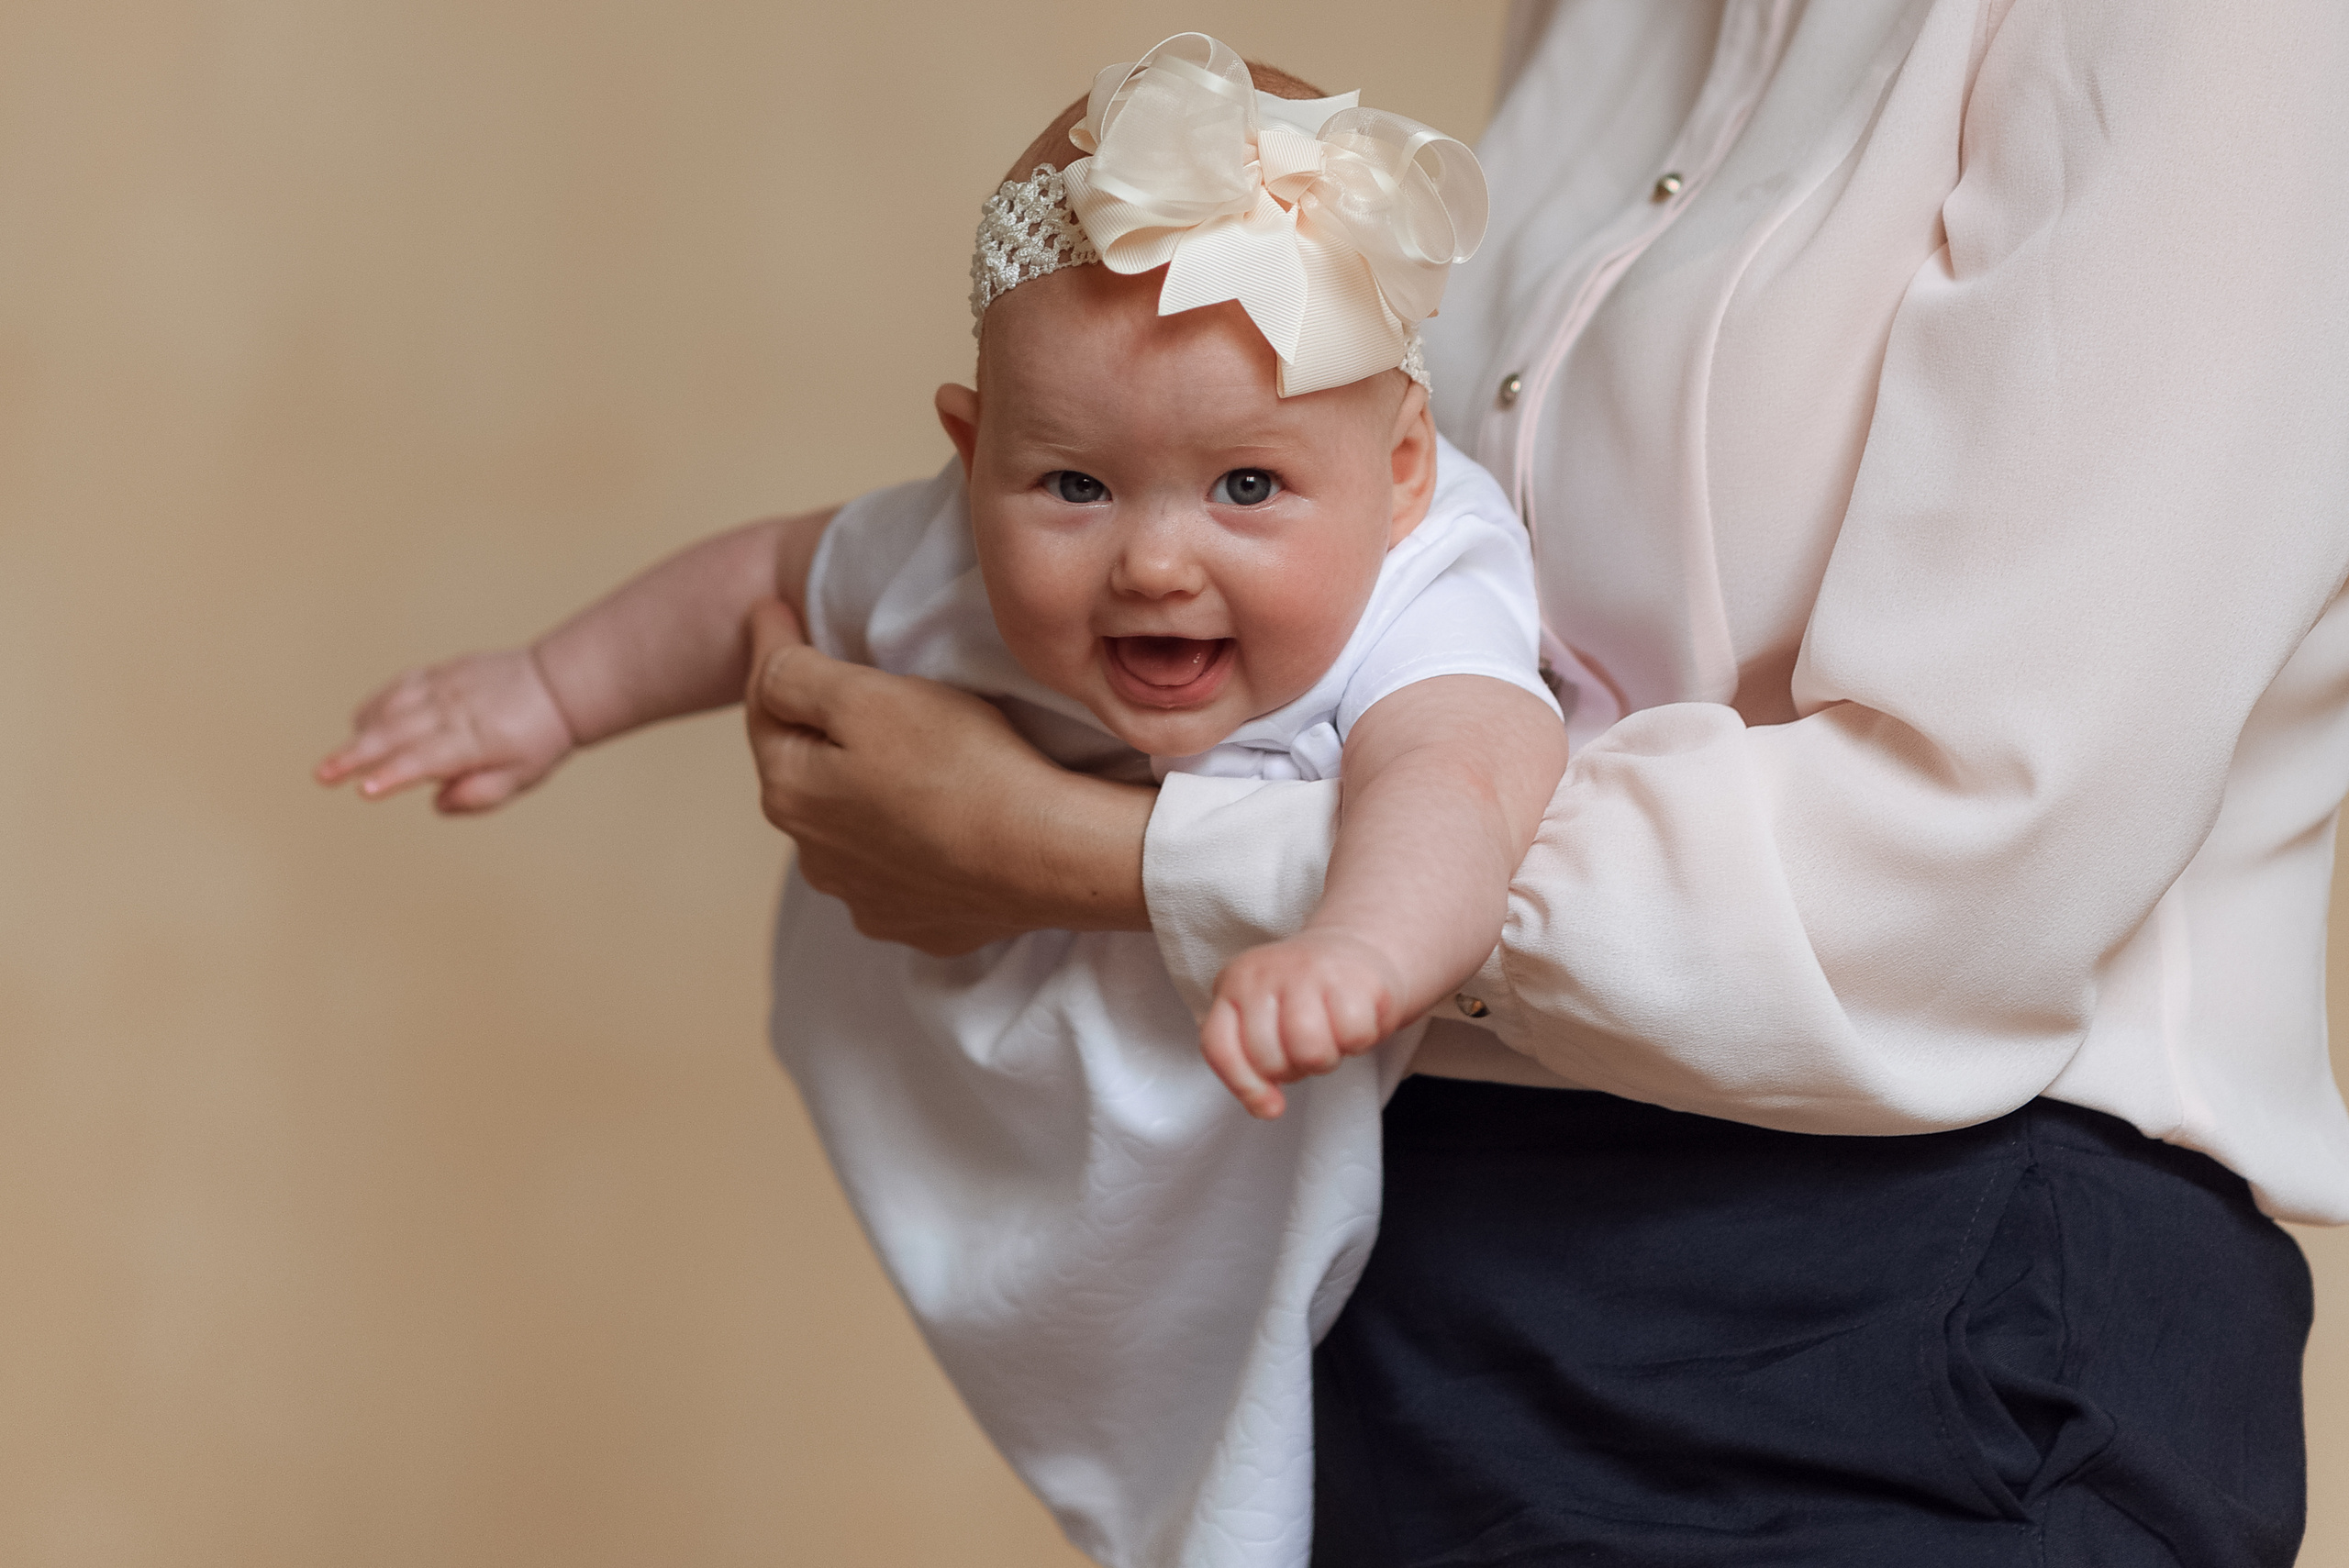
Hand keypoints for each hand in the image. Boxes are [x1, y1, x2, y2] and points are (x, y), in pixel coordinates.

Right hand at [315, 647, 576, 811]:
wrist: (558, 685)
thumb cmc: (539, 738)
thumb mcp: (521, 777)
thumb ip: (479, 794)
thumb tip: (436, 802)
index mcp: (475, 740)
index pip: (425, 760)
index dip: (392, 776)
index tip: (363, 791)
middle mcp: (454, 710)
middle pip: (396, 733)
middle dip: (355, 755)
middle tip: (322, 775)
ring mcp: (445, 687)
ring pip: (392, 706)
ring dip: (361, 732)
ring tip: (339, 758)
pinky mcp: (441, 672)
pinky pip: (400, 685)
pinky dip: (376, 704)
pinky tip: (361, 721)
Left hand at [745, 600, 1152, 954]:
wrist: (1051, 856)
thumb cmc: (962, 766)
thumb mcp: (864, 696)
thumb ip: (792, 672)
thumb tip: (763, 656)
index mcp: (790, 794)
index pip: (764, 704)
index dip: (770, 647)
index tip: (774, 605)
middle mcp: (815, 858)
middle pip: (806, 769)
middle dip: (814, 726)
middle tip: (839, 681)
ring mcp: (867, 898)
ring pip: (851, 825)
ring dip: (861, 792)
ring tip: (900, 757)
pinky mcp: (921, 922)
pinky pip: (903, 869)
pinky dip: (909, 841)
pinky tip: (941, 820)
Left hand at [1201, 929, 1405, 1119]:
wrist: (1353, 951)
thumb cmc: (1304, 997)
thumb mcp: (1261, 1019)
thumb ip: (1250, 1061)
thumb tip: (1267, 1108)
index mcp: (1234, 984)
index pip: (1220, 1047)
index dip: (1243, 1085)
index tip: (1268, 1105)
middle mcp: (1265, 973)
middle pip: (1269, 1060)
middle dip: (1293, 1069)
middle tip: (1307, 1045)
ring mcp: (1308, 971)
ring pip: (1310, 1052)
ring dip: (1326, 1058)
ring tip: (1331, 1035)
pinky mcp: (1353, 977)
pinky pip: (1353, 1037)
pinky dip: (1360, 1040)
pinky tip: (1354, 1020)